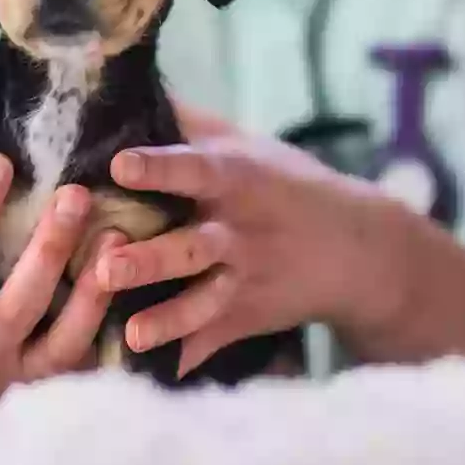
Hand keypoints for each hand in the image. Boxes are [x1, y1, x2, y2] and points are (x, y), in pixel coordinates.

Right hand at [0, 152, 126, 398]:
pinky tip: (125, 280)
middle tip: (76, 194)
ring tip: (116, 233)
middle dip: (48, 246)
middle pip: (15, 297)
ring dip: (89, 284)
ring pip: (57, 334)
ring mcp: (10, 370)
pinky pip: (81, 358)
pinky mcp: (44, 385)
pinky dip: (103, 321)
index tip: (1, 160)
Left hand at [98, 103, 414, 376]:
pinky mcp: (245, 318)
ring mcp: (244, 281)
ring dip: (166, 319)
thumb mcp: (251, 146)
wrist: (358, 251)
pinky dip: (185, 359)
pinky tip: (151, 376)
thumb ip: (191, 124)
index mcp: (236, 181)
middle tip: (105, 265)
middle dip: (149, 259)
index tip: (118, 165)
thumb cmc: (289, 186)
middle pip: (190, 247)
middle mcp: (239, 232)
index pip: (194, 170)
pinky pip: (212, 342)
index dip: (158, 167)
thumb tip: (131, 87)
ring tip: (129, 333)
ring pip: (201, 301)